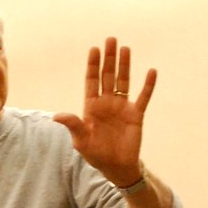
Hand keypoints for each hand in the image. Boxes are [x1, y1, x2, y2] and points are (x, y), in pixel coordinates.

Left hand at [52, 37, 156, 186]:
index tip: (94, 49)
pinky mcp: (136, 114)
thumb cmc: (96, 154)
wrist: (116, 167)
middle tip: (110, 39)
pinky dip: (148, 85)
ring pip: (123, 81)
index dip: (93, 65)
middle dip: (109, 58)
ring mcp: (122, 107)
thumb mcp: (81, 140)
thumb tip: (56, 116)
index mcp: (91, 106)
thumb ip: (73, 125)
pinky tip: (151, 71)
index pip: (91, 80)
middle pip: (107, 76)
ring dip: (125, 65)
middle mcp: (107, 102)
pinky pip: (143, 97)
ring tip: (125, 48)